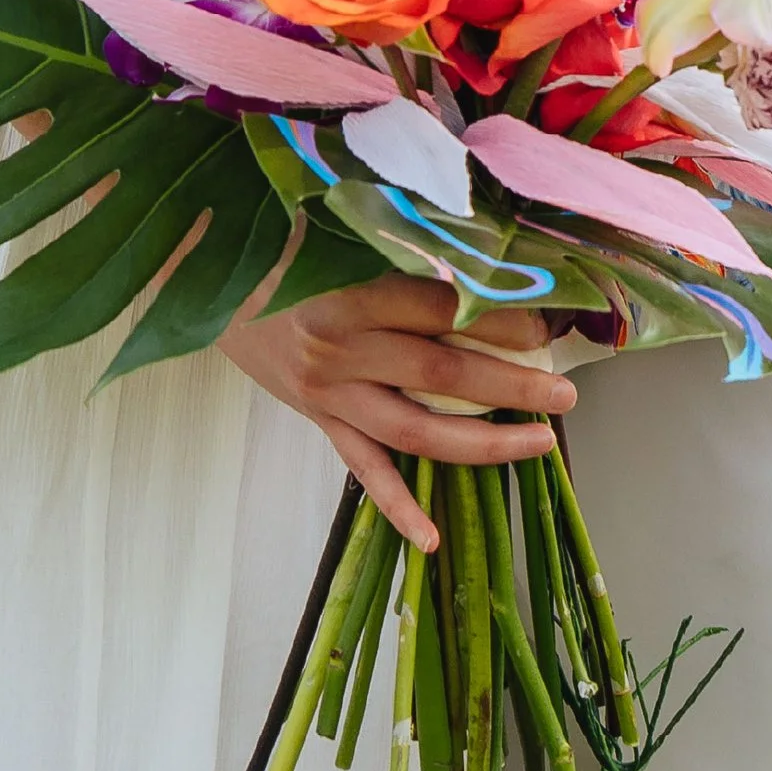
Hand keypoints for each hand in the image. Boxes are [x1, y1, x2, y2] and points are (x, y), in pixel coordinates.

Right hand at [218, 275, 573, 549]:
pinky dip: (397, 506)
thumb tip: (478, 244)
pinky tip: (432, 539)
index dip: (499, 322)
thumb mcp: (333, 231)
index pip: (441, 311)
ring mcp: (331, 394)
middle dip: (511, 386)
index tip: (546, 327)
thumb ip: (397, 241)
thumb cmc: (280, 246)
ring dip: (482, 443)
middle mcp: (343, 351)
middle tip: (565, 394)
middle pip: (442, 374)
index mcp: (351, 295)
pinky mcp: (320, 420)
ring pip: (415, 431)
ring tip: (539, 443)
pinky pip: (364, 470)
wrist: (206, 284)